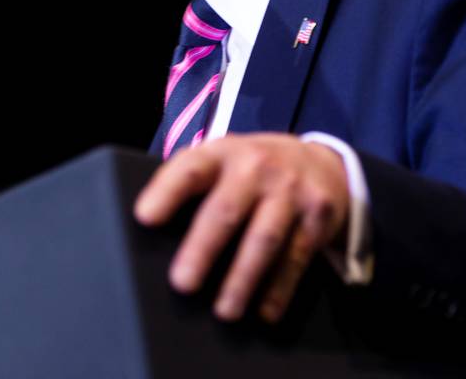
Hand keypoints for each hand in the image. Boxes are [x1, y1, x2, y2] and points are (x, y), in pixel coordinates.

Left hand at [134, 133, 349, 322]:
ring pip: (263, 239)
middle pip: (225, 210)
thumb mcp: (224, 162)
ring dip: (242, 279)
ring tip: (224, 311)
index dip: (166, 191)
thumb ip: (193, 185)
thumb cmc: (252, 171)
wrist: (321, 162)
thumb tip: (153, 232)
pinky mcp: (318, 215)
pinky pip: (296, 257)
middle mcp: (256, 167)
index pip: (190, 169)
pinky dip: (279, 289)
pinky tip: (265, 312)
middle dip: (202, 249)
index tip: (144, 218)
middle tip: (182, 284)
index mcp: (222, 153)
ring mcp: (290, 190)